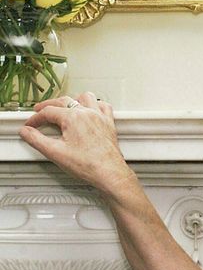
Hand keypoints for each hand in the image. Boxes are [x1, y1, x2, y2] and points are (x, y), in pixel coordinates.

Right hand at [19, 92, 135, 196]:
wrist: (109, 172)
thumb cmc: (87, 164)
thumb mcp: (55, 152)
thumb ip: (36, 140)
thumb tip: (26, 131)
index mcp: (73, 117)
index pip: (48, 112)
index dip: (35, 118)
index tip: (30, 125)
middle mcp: (88, 113)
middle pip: (64, 101)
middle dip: (49, 106)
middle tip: (39, 112)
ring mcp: (100, 117)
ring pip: (85, 98)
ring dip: (73, 100)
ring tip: (64, 107)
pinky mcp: (109, 123)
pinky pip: (103, 106)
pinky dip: (94, 105)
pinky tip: (89, 110)